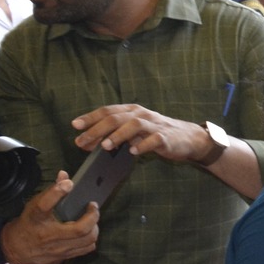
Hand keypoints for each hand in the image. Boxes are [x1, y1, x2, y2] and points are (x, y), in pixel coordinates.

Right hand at [0, 172, 99, 263]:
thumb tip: (64, 175)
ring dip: (94, 228)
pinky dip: (91, 239)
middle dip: (93, 216)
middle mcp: (48, 235)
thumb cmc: (29, 224)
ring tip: (92, 219)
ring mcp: (58, 248)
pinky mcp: (64, 256)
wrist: (16, 248)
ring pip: (87, 240)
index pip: (44, 204)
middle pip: (79, 229)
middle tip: (93, 206)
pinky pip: (86, 249)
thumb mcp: (34, 206)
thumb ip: (51, 191)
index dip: (57, 191)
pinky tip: (88, 231)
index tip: (69, 183)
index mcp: (36, 218)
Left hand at [71, 103, 214, 162]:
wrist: (188, 138)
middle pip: (116, 118)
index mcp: (132, 111)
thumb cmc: (156, 135)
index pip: (107, 111)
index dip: (90, 117)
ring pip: (134, 125)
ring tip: (105, 146)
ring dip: (117, 135)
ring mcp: (154, 125)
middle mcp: (142, 115)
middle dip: (97, 129)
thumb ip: (114, 134)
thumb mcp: (134, 131)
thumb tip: (88, 143)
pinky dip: (142, 145)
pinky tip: (133, 152)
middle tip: (82, 141)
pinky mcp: (166, 138)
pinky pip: (153, 140)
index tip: (75, 126)